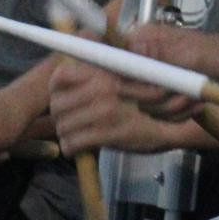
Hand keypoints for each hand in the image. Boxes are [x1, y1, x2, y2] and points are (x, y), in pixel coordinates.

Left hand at [51, 59, 190, 154]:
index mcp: (103, 71)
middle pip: (57, 104)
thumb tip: (61, 74)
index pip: (61, 75)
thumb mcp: (116, 82)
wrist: (164, 127)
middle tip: (68, 121)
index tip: (61, 97)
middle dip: (59, 116)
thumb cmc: (138, 105)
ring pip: (63, 125)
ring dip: (65, 134)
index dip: (55, 88)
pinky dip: (71, 148)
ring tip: (75, 134)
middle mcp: (102, 87)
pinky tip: (78, 147)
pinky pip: (73, 143)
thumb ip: (92, 78)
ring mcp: (104, 110)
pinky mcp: (107, 133)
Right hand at [118, 23, 218, 119]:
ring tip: (194, 99)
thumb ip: (158, 53)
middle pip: (128, 89)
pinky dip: (179, 113)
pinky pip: (160, 113)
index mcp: (142, 41)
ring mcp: (152, 78)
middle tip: (182, 92)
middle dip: (156, 97)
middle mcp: (142, 60)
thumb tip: (129, 48)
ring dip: (173, 106)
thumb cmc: (214, 52)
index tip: (147, 87)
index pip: (116, 61)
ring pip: (146, 105)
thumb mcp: (187, 52)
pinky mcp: (163, 94)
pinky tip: (196, 105)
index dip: (127, 79)